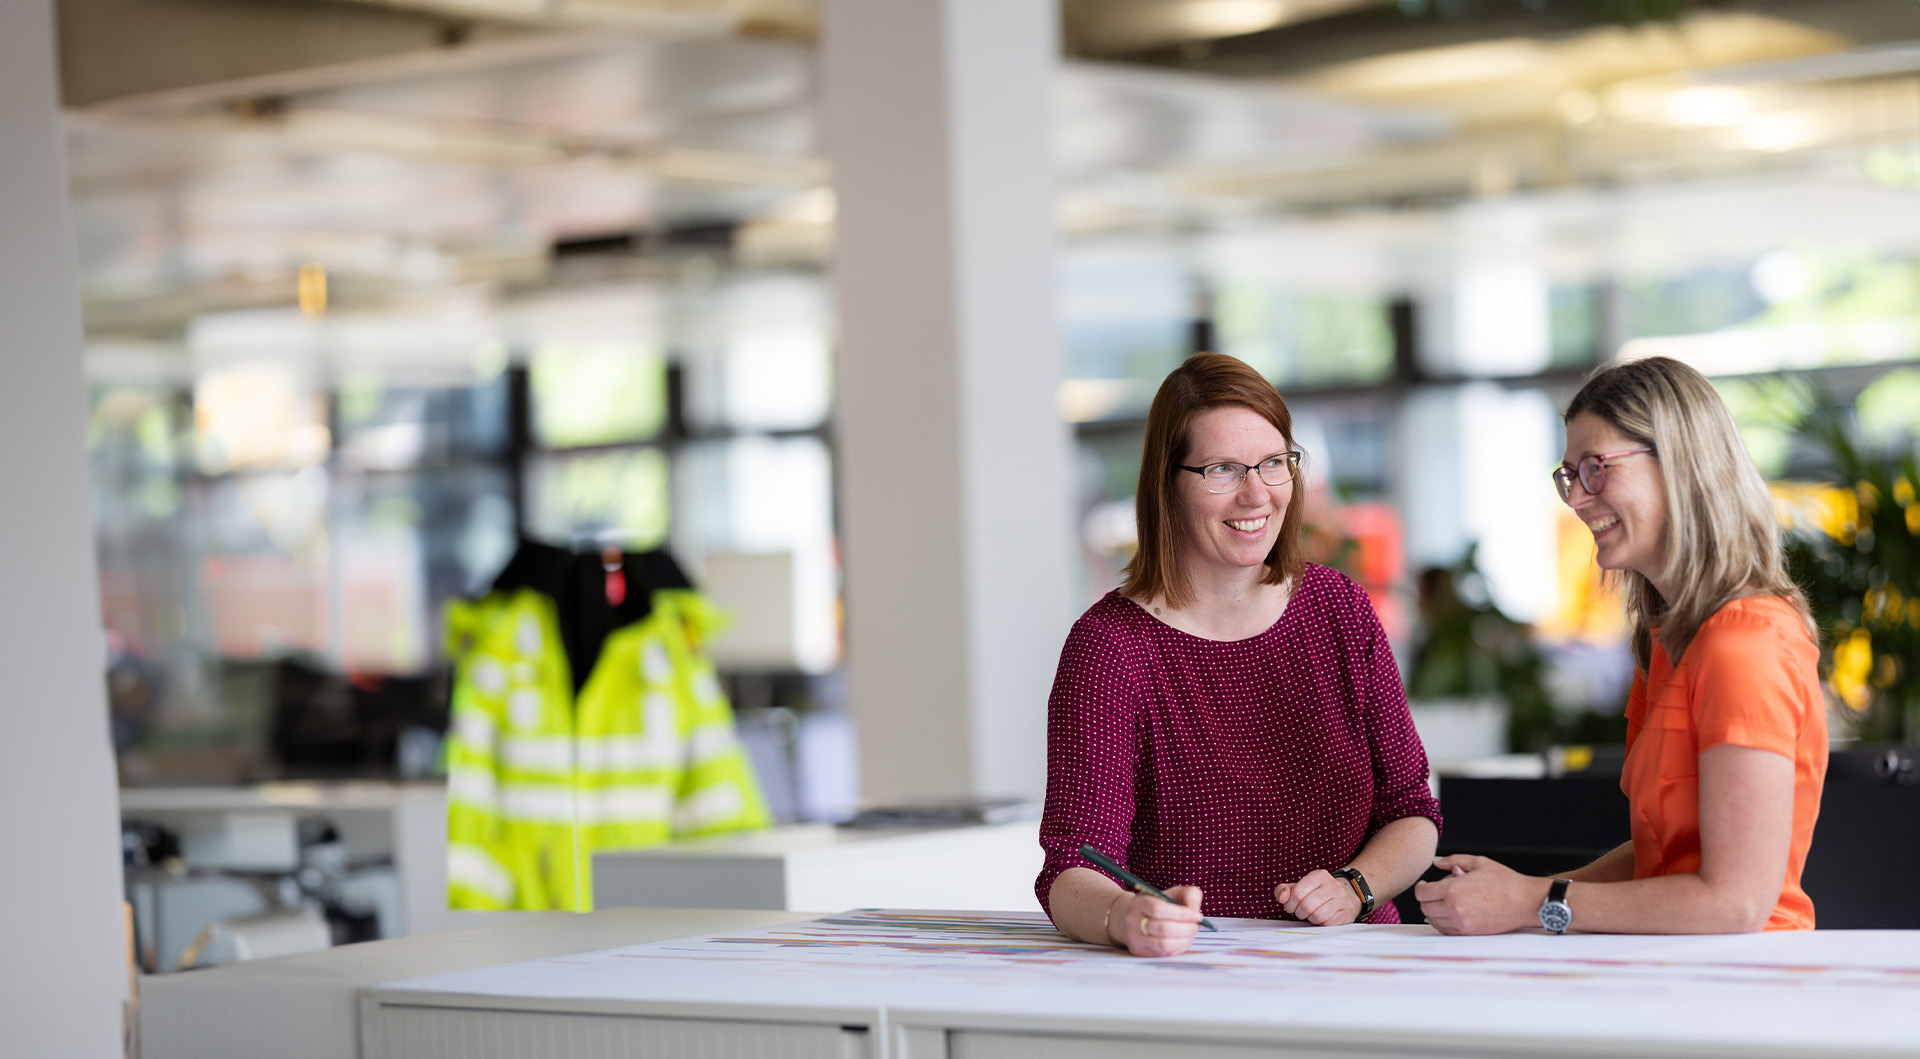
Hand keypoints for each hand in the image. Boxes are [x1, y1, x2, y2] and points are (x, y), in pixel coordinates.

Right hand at [1107, 886, 1204, 956]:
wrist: (1135, 917)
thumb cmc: (1160, 904)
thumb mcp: (1173, 893)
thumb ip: (1189, 895)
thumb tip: (1195, 913)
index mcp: (1139, 902)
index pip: (1158, 909)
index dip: (1181, 914)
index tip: (1197, 916)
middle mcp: (1133, 921)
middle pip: (1163, 929)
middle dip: (1186, 929)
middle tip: (1196, 926)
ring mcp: (1135, 938)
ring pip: (1164, 944)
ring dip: (1184, 940)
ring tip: (1191, 933)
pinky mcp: (1140, 952)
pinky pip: (1164, 953)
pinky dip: (1179, 947)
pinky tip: (1183, 939)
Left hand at [1274, 870, 1363, 925]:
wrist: (1347, 895)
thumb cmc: (1318, 892)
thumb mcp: (1300, 887)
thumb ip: (1284, 890)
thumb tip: (1282, 897)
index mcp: (1319, 876)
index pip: (1297, 893)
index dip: (1290, 904)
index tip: (1291, 907)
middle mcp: (1332, 885)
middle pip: (1307, 905)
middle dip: (1299, 913)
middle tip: (1300, 913)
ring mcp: (1342, 898)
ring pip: (1318, 915)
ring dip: (1310, 919)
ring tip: (1311, 915)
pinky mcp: (1347, 912)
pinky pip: (1329, 923)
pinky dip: (1321, 924)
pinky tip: (1321, 919)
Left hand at [1415, 854, 1546, 934]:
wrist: (1525, 902)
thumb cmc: (1505, 882)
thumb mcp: (1478, 863)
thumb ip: (1453, 860)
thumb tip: (1436, 861)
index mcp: (1453, 890)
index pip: (1422, 893)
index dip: (1421, 887)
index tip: (1425, 885)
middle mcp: (1454, 909)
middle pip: (1425, 908)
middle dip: (1427, 899)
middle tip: (1436, 892)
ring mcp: (1462, 923)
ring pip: (1433, 921)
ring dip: (1435, 911)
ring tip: (1446, 902)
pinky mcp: (1470, 933)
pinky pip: (1446, 931)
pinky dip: (1444, 923)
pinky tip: (1451, 914)